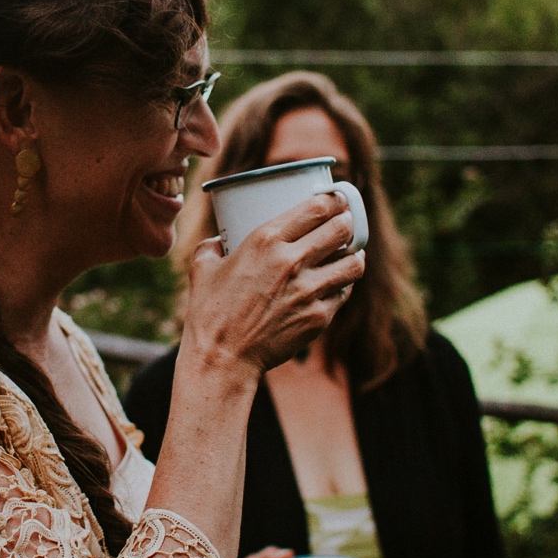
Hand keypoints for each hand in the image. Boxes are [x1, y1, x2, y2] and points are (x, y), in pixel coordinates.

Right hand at [181, 192, 367, 373]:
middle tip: (345, 223)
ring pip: (353, 262)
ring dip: (354, 254)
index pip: (317, 208)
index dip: (334, 200)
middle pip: (341, 229)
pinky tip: (337, 282)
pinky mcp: (318, 316)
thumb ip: (212, 245)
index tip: (337, 199)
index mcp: (265, 240)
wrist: (222, 358)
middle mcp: (291, 261)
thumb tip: (218, 240)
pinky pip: (344, 292)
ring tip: (350, 253)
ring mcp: (309, 290)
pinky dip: (343, 284)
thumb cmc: (209, 312)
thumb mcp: (202, 268)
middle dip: (348, 222)